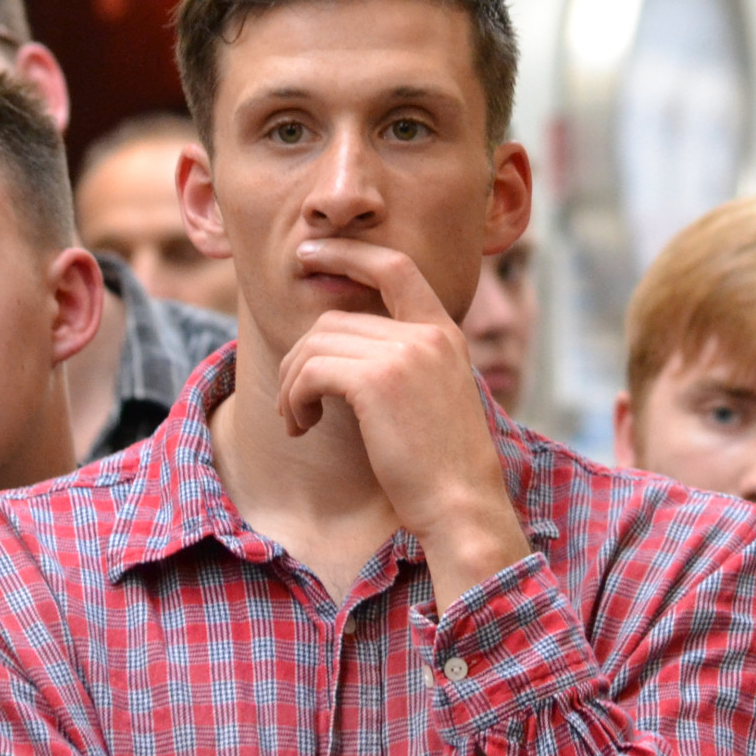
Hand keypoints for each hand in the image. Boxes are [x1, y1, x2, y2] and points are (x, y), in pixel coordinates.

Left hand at [277, 237, 531, 604]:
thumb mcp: (432, 397)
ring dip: (293, 384)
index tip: (311, 251)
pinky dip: (295, 399)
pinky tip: (303, 427)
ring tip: (298, 420)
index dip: (348, 252)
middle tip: (295, 403)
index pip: (394, 266)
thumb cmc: (442, 466)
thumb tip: (335, 346)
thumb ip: (401, 361)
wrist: (462, 504)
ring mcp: (404, 354)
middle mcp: (427, 335)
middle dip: (301, 358)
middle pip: (335, 320)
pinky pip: (311, 372)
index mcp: (445, 333)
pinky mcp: (377, 381)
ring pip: (316, 344)